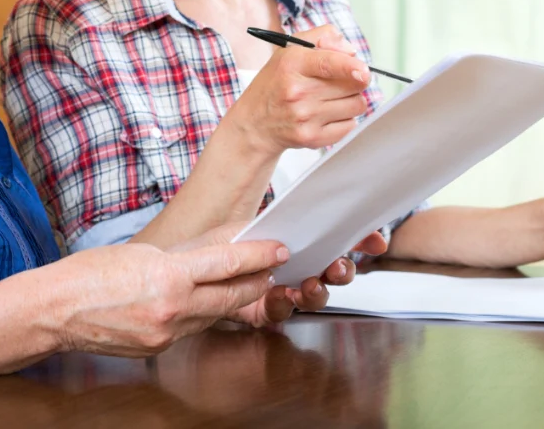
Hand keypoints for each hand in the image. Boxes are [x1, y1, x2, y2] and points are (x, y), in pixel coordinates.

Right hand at [48, 236, 286, 356]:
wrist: (55, 311)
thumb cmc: (88, 275)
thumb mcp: (142, 252)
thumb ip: (182, 256)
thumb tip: (213, 252)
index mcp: (168, 277)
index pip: (227, 264)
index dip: (258, 255)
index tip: (278, 248)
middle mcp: (172, 309)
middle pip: (230, 296)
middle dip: (255, 281)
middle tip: (271, 267)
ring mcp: (166, 334)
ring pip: (212, 315)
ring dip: (230, 299)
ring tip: (242, 282)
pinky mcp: (158, 348)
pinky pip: (190, 329)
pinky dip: (200, 315)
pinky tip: (200, 303)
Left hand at [177, 226, 388, 326]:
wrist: (169, 281)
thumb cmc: (203, 249)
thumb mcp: (234, 231)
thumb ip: (266, 232)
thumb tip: (296, 231)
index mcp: (287, 241)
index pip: (328, 238)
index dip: (355, 239)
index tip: (374, 240)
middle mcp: (287, 267)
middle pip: (327, 269)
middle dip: (341, 268)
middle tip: (340, 266)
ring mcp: (276, 290)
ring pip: (310, 293)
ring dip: (316, 289)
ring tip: (312, 282)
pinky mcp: (260, 311)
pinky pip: (281, 311)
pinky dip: (286, 304)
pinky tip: (285, 295)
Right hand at [230, 25, 370, 156]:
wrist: (255, 123)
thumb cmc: (277, 83)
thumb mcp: (290, 50)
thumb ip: (323, 37)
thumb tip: (351, 51)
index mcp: (291, 64)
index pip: (329, 63)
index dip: (352, 67)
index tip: (364, 71)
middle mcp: (297, 91)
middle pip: (352, 84)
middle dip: (353, 80)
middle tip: (338, 82)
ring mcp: (305, 117)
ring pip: (357, 105)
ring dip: (351, 100)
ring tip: (331, 98)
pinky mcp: (312, 138)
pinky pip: (350, 126)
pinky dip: (345, 119)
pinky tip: (327, 115)